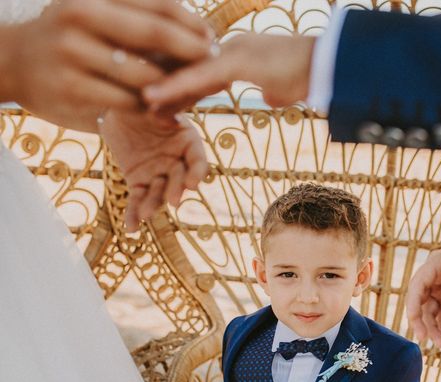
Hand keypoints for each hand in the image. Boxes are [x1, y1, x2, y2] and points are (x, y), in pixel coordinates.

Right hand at [1, 0, 210, 126]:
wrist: (12, 63)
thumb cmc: (69, 39)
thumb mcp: (95, 16)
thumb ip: (136, 19)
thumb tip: (197, 31)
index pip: (156, 4)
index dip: (191, 22)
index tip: (212, 38)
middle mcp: (81, 19)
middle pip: (155, 33)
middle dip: (192, 49)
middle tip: (214, 62)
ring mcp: (74, 55)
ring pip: (145, 74)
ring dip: (175, 84)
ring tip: (193, 89)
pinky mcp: (73, 90)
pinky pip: (129, 102)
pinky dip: (151, 106)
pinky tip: (162, 107)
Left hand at [99, 110, 208, 231]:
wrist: (117, 108)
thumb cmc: (138, 100)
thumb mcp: (149, 102)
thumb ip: (160, 112)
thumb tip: (168, 119)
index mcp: (187, 139)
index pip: (197, 160)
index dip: (197, 173)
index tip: (193, 184)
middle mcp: (177, 160)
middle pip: (180, 180)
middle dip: (177, 190)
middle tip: (173, 200)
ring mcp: (159, 173)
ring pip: (159, 193)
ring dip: (153, 205)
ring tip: (145, 215)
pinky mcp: (139, 182)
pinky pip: (138, 199)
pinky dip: (134, 213)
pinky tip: (132, 227)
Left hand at [143, 33, 315, 112]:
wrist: (329, 66)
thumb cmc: (308, 76)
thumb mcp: (282, 86)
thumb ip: (270, 89)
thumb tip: (269, 96)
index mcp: (236, 55)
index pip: (198, 71)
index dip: (177, 86)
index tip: (156, 103)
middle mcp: (228, 48)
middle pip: (186, 67)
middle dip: (161, 86)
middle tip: (136, 103)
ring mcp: (233, 51)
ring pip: (186, 69)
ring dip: (159, 85)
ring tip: (133, 100)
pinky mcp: (240, 61)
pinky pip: (200, 76)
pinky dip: (175, 87)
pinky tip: (153, 97)